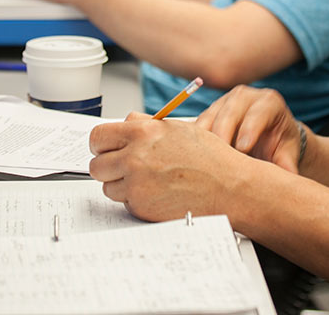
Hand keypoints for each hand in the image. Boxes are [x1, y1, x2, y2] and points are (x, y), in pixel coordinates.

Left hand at [86, 113, 256, 220]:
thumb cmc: (210, 158)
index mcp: (142, 132)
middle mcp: (135, 157)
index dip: (100, 145)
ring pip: (108, 187)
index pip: (98, 137)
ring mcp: (137, 184)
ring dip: (122, 186)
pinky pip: (125, 203)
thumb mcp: (177, 128)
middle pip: (97, 165)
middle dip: (108, 168)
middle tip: (123, 169)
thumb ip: (146, 124)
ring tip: (148, 182)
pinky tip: (158, 194)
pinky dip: (136, 201)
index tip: (105, 150)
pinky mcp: (142, 206)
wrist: (231, 187)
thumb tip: (125, 121)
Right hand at [192, 86, 308, 173]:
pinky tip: (194, 156)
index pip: (259, 113)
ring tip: (204, 160)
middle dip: (223, 135)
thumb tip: (289, 179)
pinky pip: (197, 124)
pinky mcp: (209, 112)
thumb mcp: (287, 153)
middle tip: (219, 159)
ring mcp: (224, 101)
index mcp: (269, 102)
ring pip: (209, 117)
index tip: (243, 148)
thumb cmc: (280, 144)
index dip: (250, 129)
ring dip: (204, 138)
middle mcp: (245, 96)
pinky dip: (194, 140)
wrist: (268, 135)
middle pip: (230, 112)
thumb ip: (288, 164)